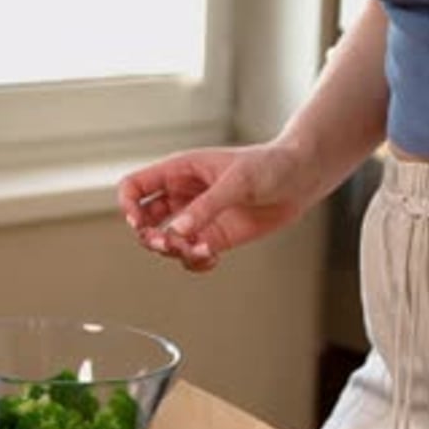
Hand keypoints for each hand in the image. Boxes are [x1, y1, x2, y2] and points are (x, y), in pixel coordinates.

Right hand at [117, 141, 313, 271]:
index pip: (135, 187)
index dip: (128, 206)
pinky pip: (192, 256)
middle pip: (144, 221)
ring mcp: (198, 219)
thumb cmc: (269, 166)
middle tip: (169, 244)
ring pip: (167, 242)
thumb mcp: (237, 182)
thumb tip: (177, 231)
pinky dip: (196, 262)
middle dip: (150, 237)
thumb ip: (206, 207)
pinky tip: (213, 259)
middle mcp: (183, 196)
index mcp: (179, 171)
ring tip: (202, 251)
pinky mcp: (214, 237)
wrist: (300, 179)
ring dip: (176, 253)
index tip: (139, 223)